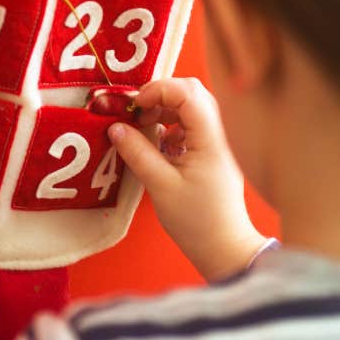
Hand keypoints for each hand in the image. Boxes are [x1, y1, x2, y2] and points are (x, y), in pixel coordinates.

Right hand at [108, 77, 266, 281]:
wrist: (225, 248)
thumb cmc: (196, 222)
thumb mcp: (160, 186)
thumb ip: (137, 153)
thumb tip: (115, 127)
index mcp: (210, 139)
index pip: (187, 93)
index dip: (158, 90)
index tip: (135, 106)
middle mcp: (219, 134)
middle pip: (192, 92)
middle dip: (160, 95)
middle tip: (138, 113)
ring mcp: (217, 142)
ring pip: (191, 106)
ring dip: (164, 110)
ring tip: (144, 128)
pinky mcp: (211, 151)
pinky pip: (191, 124)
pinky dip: (171, 125)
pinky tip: (158, 143)